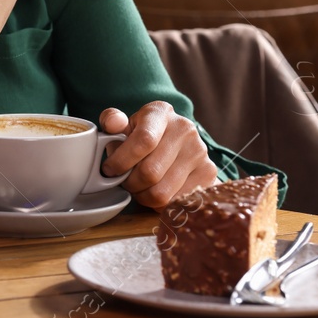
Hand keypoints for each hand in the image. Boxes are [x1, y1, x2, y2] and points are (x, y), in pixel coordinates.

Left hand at [99, 102, 218, 209]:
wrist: (178, 145)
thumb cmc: (143, 136)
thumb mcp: (125, 125)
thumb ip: (112, 121)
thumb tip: (113, 123)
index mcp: (160, 112)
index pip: (144, 140)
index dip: (121, 161)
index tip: (109, 170)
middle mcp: (184, 129)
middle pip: (150, 172)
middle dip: (130, 183)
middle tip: (124, 182)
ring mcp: (200, 151)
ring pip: (162, 192)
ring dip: (143, 196)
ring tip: (139, 188)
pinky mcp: (208, 173)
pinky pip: (176, 202)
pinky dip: (160, 205)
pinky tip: (155, 192)